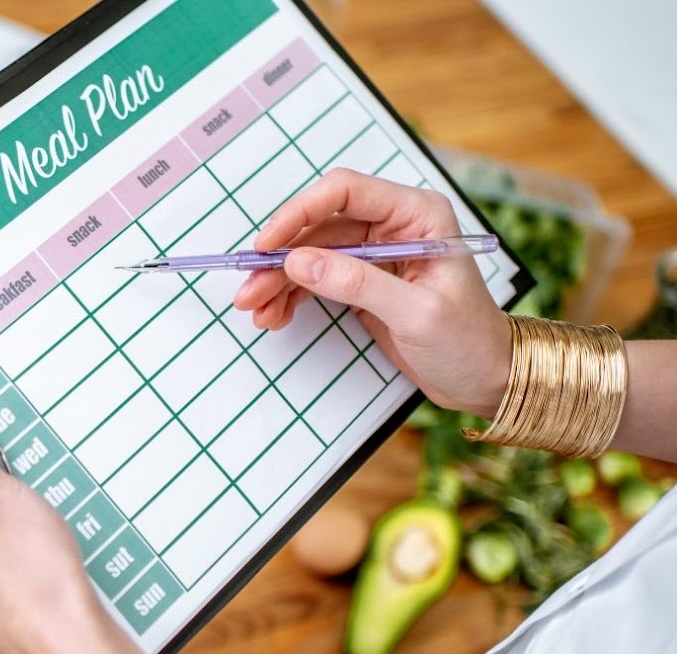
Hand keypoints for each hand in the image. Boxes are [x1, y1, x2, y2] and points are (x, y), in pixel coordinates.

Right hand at [234, 169, 510, 416]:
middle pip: (319, 226)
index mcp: (416, 215)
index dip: (299, 213)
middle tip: (248, 290)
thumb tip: (299, 262)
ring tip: (255, 311)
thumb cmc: (468, 341)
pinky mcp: (362, 281)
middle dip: (280, 259)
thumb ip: (357, 283)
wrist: (486, 378)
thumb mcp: (415, 313)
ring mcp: (374, 253)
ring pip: (310, 254)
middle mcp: (393, 225)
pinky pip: (316, 279)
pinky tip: (274, 316)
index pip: (345, 193)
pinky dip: (291, 296)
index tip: (266, 246)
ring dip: (279, 282)